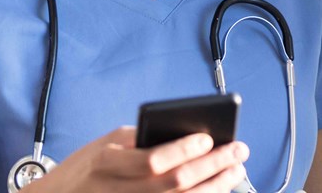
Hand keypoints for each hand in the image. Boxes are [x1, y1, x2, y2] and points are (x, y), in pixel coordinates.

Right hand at [24, 126, 248, 192]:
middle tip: (237, 151)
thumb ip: (138, 140)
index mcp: (107, 164)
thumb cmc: (84, 169)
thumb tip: (183, 134)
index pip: (153, 160)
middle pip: (176, 184)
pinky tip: (216, 190)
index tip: (208, 138)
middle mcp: (119, 192)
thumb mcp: (104, 144)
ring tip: (235, 171)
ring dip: (215, 187)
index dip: (183, 150)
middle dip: (212, 166)